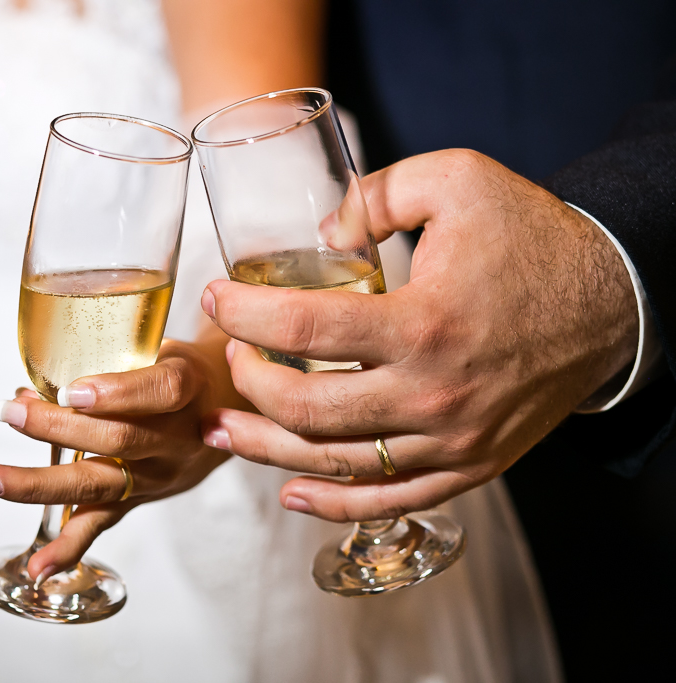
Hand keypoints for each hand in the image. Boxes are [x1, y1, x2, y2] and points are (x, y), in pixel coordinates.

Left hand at [0, 336, 237, 583]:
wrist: (228, 410)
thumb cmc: (180, 369)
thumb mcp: (158, 348)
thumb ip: (103, 361)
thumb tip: (25, 390)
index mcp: (187, 387)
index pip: (161, 390)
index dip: (118, 393)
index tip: (72, 390)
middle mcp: (176, 438)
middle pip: (118, 440)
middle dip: (57, 428)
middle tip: (7, 412)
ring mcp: (158, 476)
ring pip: (99, 483)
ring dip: (37, 483)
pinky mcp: (141, 500)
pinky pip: (102, 524)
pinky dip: (66, 548)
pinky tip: (36, 567)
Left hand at [199, 149, 637, 521]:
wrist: (609, 301)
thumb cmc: (530, 239)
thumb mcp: (457, 181)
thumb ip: (375, 194)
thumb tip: (319, 235)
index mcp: (424, 323)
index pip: (303, 331)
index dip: (243, 315)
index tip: (216, 298)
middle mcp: (433, 394)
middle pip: (307, 410)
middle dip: (249, 384)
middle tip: (230, 356)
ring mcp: (451, 441)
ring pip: (335, 463)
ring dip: (266, 450)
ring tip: (221, 430)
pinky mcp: (467, 466)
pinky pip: (388, 499)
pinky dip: (334, 502)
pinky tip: (291, 490)